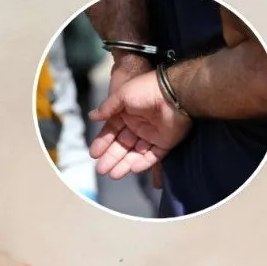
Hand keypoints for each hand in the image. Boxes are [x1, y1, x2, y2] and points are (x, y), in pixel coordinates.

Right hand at [106, 55, 164, 187]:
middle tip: (101, 170)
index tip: (94, 154)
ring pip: (135, 153)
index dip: (103, 143)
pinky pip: (152, 156)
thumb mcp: (122, 95)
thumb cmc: (147, 90)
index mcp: (127, 113)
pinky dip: (143, 163)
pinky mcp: (165, 143)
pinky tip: (132, 169)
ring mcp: (152, 135)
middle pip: (122, 145)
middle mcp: (138, 125)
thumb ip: (107, 108)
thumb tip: (92, 116)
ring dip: (124, 164)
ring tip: (113, 175)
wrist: (174, 94)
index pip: (112, 131)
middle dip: (111, 158)